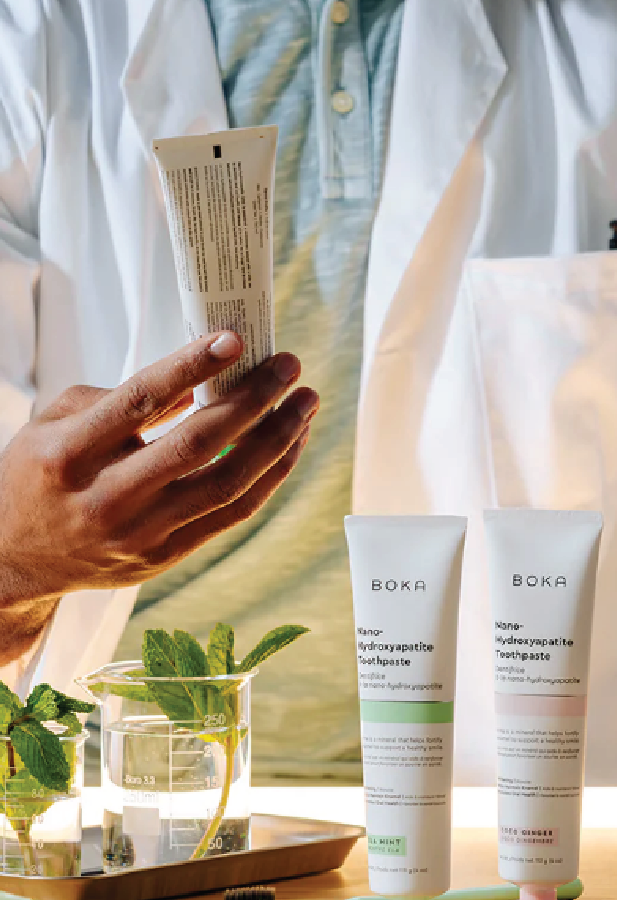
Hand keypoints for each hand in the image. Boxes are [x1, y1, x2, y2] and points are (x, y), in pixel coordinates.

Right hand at [0, 332, 317, 661]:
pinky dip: (269, 476)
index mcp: (70, 453)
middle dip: (254, 400)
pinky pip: (234, 514)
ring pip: (228, 483)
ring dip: (277, 439)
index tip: (235, 339)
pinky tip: (289, 446)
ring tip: (304, 404)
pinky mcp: (167, 555)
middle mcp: (107, 497)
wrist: (14, 559)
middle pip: (199, 445)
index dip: (191, 367)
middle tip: (289, 365)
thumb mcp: (57, 422)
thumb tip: (197, 380)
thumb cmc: (39, 475)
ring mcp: (141, 533)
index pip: (141, 401)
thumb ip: (122, 398)